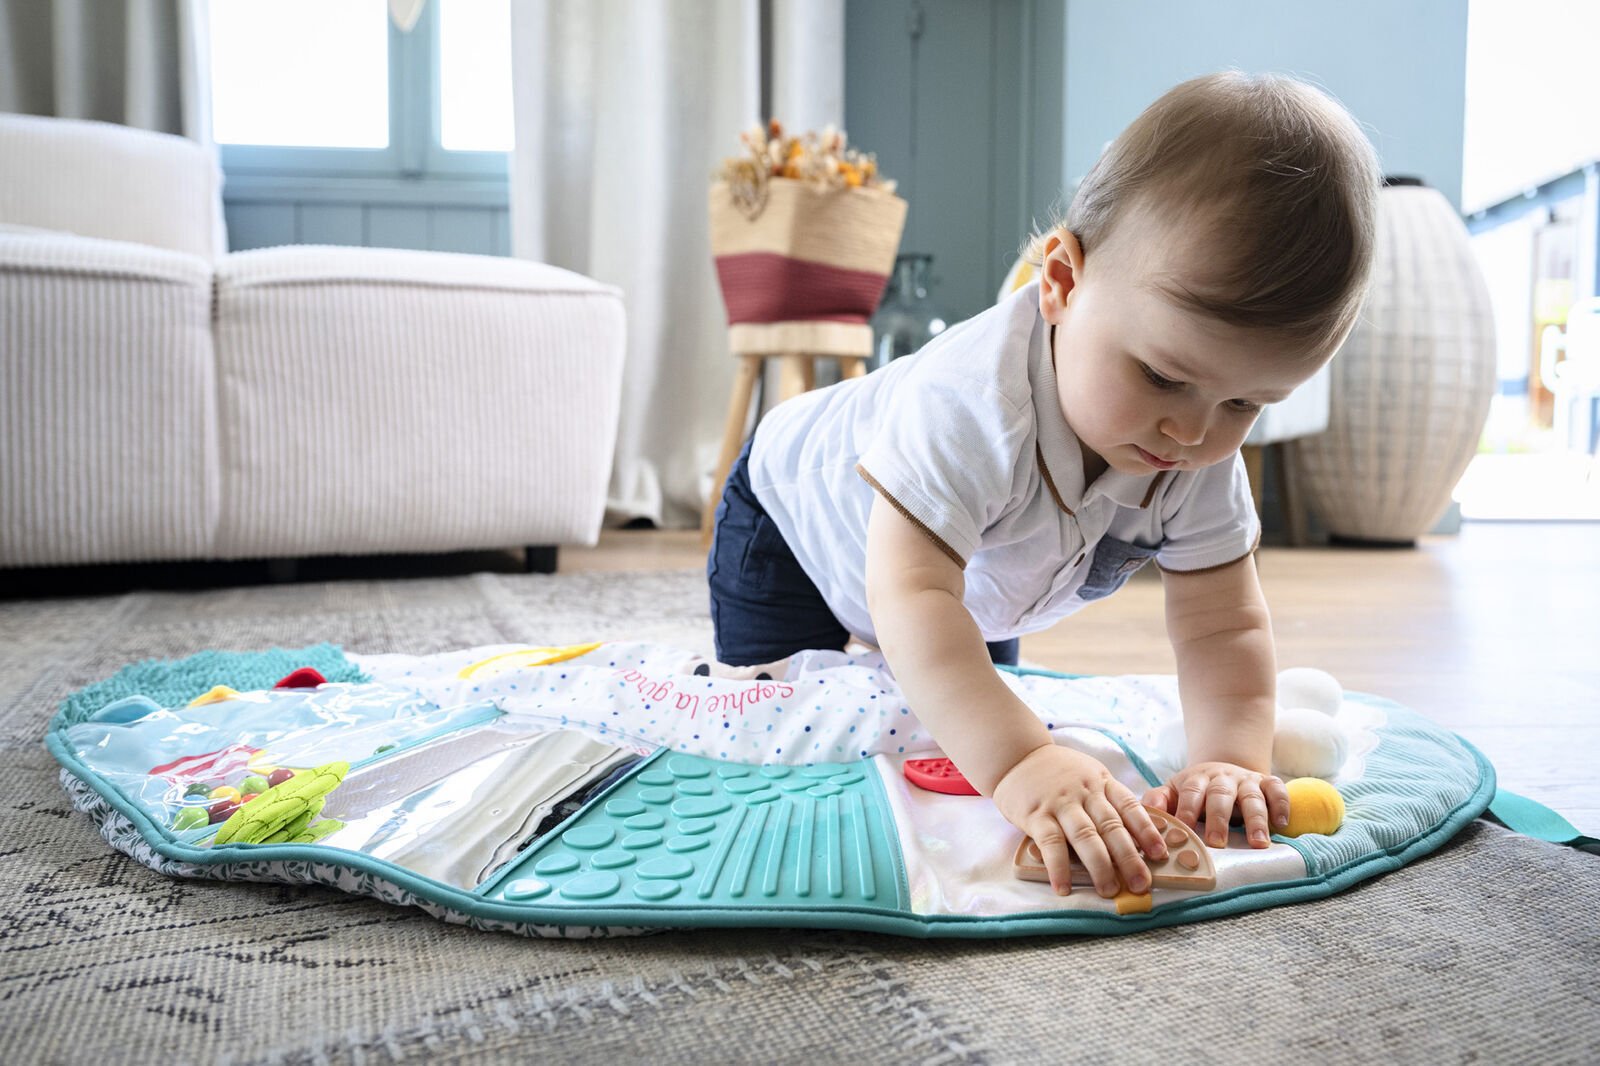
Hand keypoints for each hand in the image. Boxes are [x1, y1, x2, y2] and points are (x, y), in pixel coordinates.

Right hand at [992, 744, 1168, 897]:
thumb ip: (1107, 800)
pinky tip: (1064, 888)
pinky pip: (1050, 844)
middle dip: (1130, 857)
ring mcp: (1060, 803)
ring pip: (1085, 836)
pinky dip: (1058, 867)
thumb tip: (1135, 838)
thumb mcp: (1088, 775)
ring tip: (1110, 890)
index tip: (1160, 853)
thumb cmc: (1057, 772)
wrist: (1016, 755)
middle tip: (1142, 884)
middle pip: (1111, 826)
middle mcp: (1084, 792)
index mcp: (1101, 783)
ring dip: (1100, 866)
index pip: (1130, 806)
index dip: (1147, 830)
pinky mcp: (1036, 815)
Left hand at [1142, 762, 1288, 848]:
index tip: (1183, 831)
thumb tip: (1142, 816)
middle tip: (1217, 843)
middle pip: (1220, 795)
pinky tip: (1282, 824)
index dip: (1186, 810)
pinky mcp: (1267, 783)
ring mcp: (1246, 780)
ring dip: (1255, 819)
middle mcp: (1222, 778)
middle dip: (1218, 819)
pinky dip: (1282, 804)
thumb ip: (1158, 802)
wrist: (1223, 768)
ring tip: (1258, 844)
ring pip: (1252, 796)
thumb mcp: (1173, 791)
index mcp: (1196, 780)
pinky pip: (1278, 790)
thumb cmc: (1195, 790)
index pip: (1190, 793)